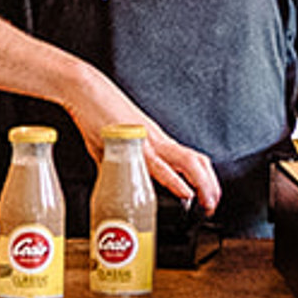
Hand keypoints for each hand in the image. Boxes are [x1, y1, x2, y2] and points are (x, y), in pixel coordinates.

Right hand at [71, 78, 220, 210]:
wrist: (85, 90)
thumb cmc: (97, 111)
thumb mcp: (111, 144)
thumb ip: (116, 163)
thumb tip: (113, 181)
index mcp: (155, 141)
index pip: (190, 161)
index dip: (203, 180)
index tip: (206, 199)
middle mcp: (158, 140)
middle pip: (197, 162)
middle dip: (210, 186)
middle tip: (212, 206)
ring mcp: (149, 141)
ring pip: (188, 163)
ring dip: (202, 185)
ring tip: (207, 204)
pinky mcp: (136, 144)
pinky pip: (160, 166)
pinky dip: (176, 181)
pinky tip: (185, 193)